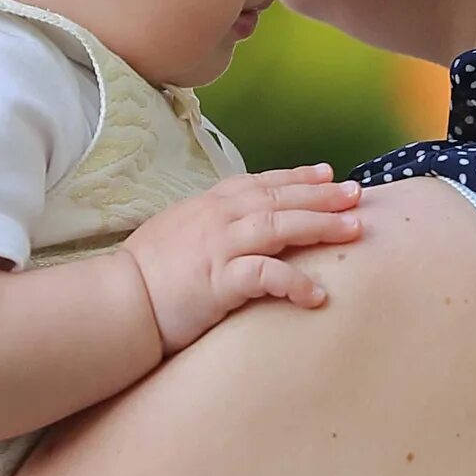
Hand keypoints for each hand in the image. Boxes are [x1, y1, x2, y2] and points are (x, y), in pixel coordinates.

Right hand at [124, 166, 361, 354]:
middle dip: (322, 196)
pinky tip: (316, 294)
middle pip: (279, 198)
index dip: (296, 178)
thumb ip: (208, 225)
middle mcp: (218, 218)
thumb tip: (232, 228)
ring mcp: (219, 246)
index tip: (327, 174)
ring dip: (320, 226)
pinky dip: (293, 281)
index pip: (260, 183)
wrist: (117, 301)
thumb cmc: (146, 274)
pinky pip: (265, 275)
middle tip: (358, 195)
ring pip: (279, 226)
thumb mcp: (178, 233)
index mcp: (208, 205)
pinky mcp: (219, 280)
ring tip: (354, 230)